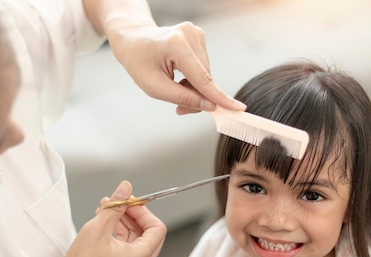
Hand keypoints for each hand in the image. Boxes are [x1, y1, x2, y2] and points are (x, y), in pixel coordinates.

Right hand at [49, 181, 165, 256]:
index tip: (128, 202)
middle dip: (133, 215)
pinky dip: (120, 235)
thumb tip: (126, 187)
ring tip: (105, 211)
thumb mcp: (98, 228)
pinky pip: (130, 249)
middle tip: (117, 203)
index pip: (157, 228)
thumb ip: (115, 206)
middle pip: (149, 234)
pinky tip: (105, 224)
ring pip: (138, 240)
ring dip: (125, 223)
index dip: (144, 211)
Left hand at [107, 22, 245, 114]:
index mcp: (176, 44)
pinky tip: (180, 77)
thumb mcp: (154, 87)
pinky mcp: (198, 37)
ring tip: (174, 87)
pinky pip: (203, 67)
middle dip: (197, 97)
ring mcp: (195, 34)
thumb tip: (208, 106)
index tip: (237, 108)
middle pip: (205, 78)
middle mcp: (189, 35)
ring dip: (194, 88)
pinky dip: (194, 79)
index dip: (219, 97)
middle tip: (180, 109)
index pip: (202, 78)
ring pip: (206, 75)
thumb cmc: (138, 62)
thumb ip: (182, 98)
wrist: (133, 40)